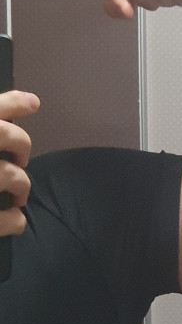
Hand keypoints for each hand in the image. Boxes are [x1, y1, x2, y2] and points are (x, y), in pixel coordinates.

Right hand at [0, 91, 39, 236]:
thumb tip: (21, 109)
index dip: (13, 102)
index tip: (34, 103)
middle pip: (5, 135)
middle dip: (21, 145)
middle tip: (21, 160)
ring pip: (11, 175)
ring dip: (21, 185)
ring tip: (17, 197)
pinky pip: (6, 219)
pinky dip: (14, 222)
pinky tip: (14, 222)